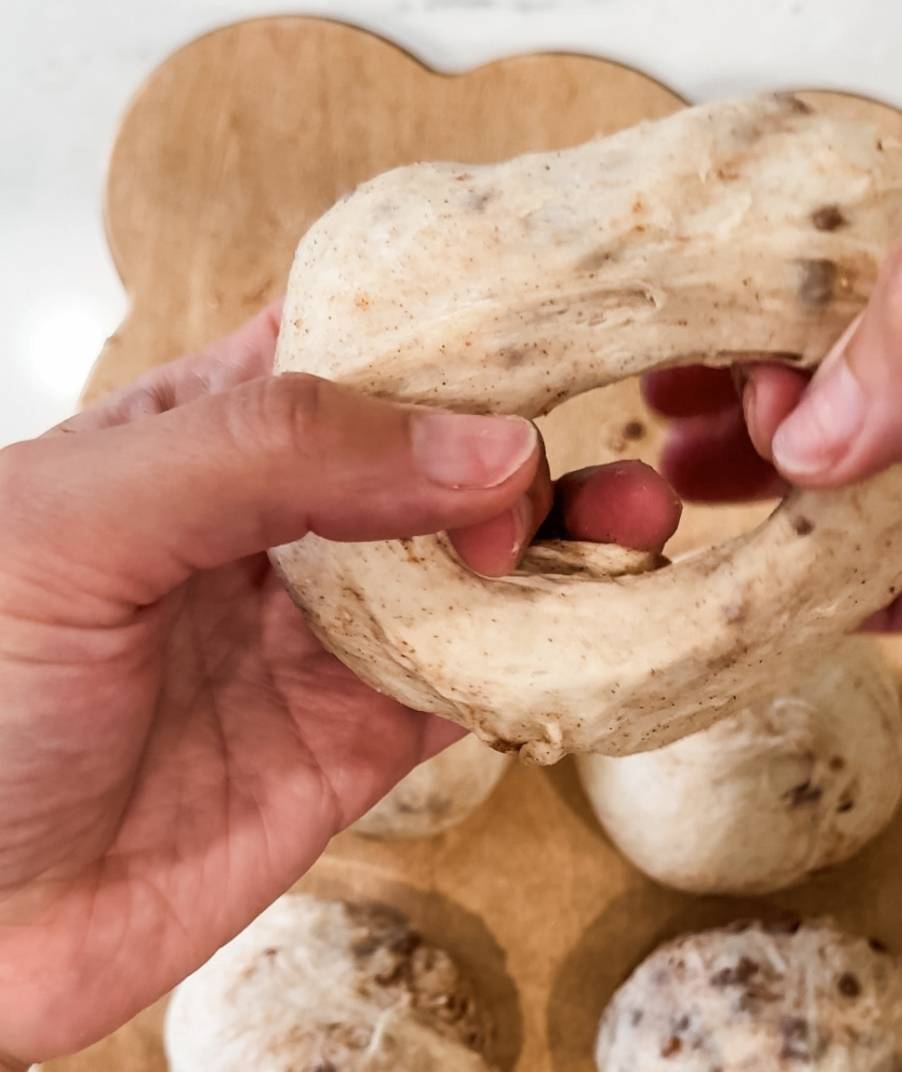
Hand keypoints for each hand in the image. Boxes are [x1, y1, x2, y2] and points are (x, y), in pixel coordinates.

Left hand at [0, 305, 679, 1071]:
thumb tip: (482, 445)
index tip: (559, 311)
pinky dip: (544, 663)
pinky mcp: (352, 751)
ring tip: (642, 525)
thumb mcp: (80, 530)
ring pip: (466, 573)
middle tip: (605, 451)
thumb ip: (267, 460)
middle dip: (524, 441)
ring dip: (558, 546)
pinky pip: (469, 691)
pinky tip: (607, 630)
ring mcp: (313, 645)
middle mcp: (264, 533)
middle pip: (426, 458)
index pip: (337, 345)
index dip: (445, 325)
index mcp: (185, 442)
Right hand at [645, 162, 901, 735]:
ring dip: (788, 483)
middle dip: (773, 379)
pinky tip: (777, 588)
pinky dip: (848, 593)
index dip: (801, 279)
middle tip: (666, 408)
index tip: (700, 317)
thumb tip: (813, 415)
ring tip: (683, 488)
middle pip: (887, 359)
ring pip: (890, 474)